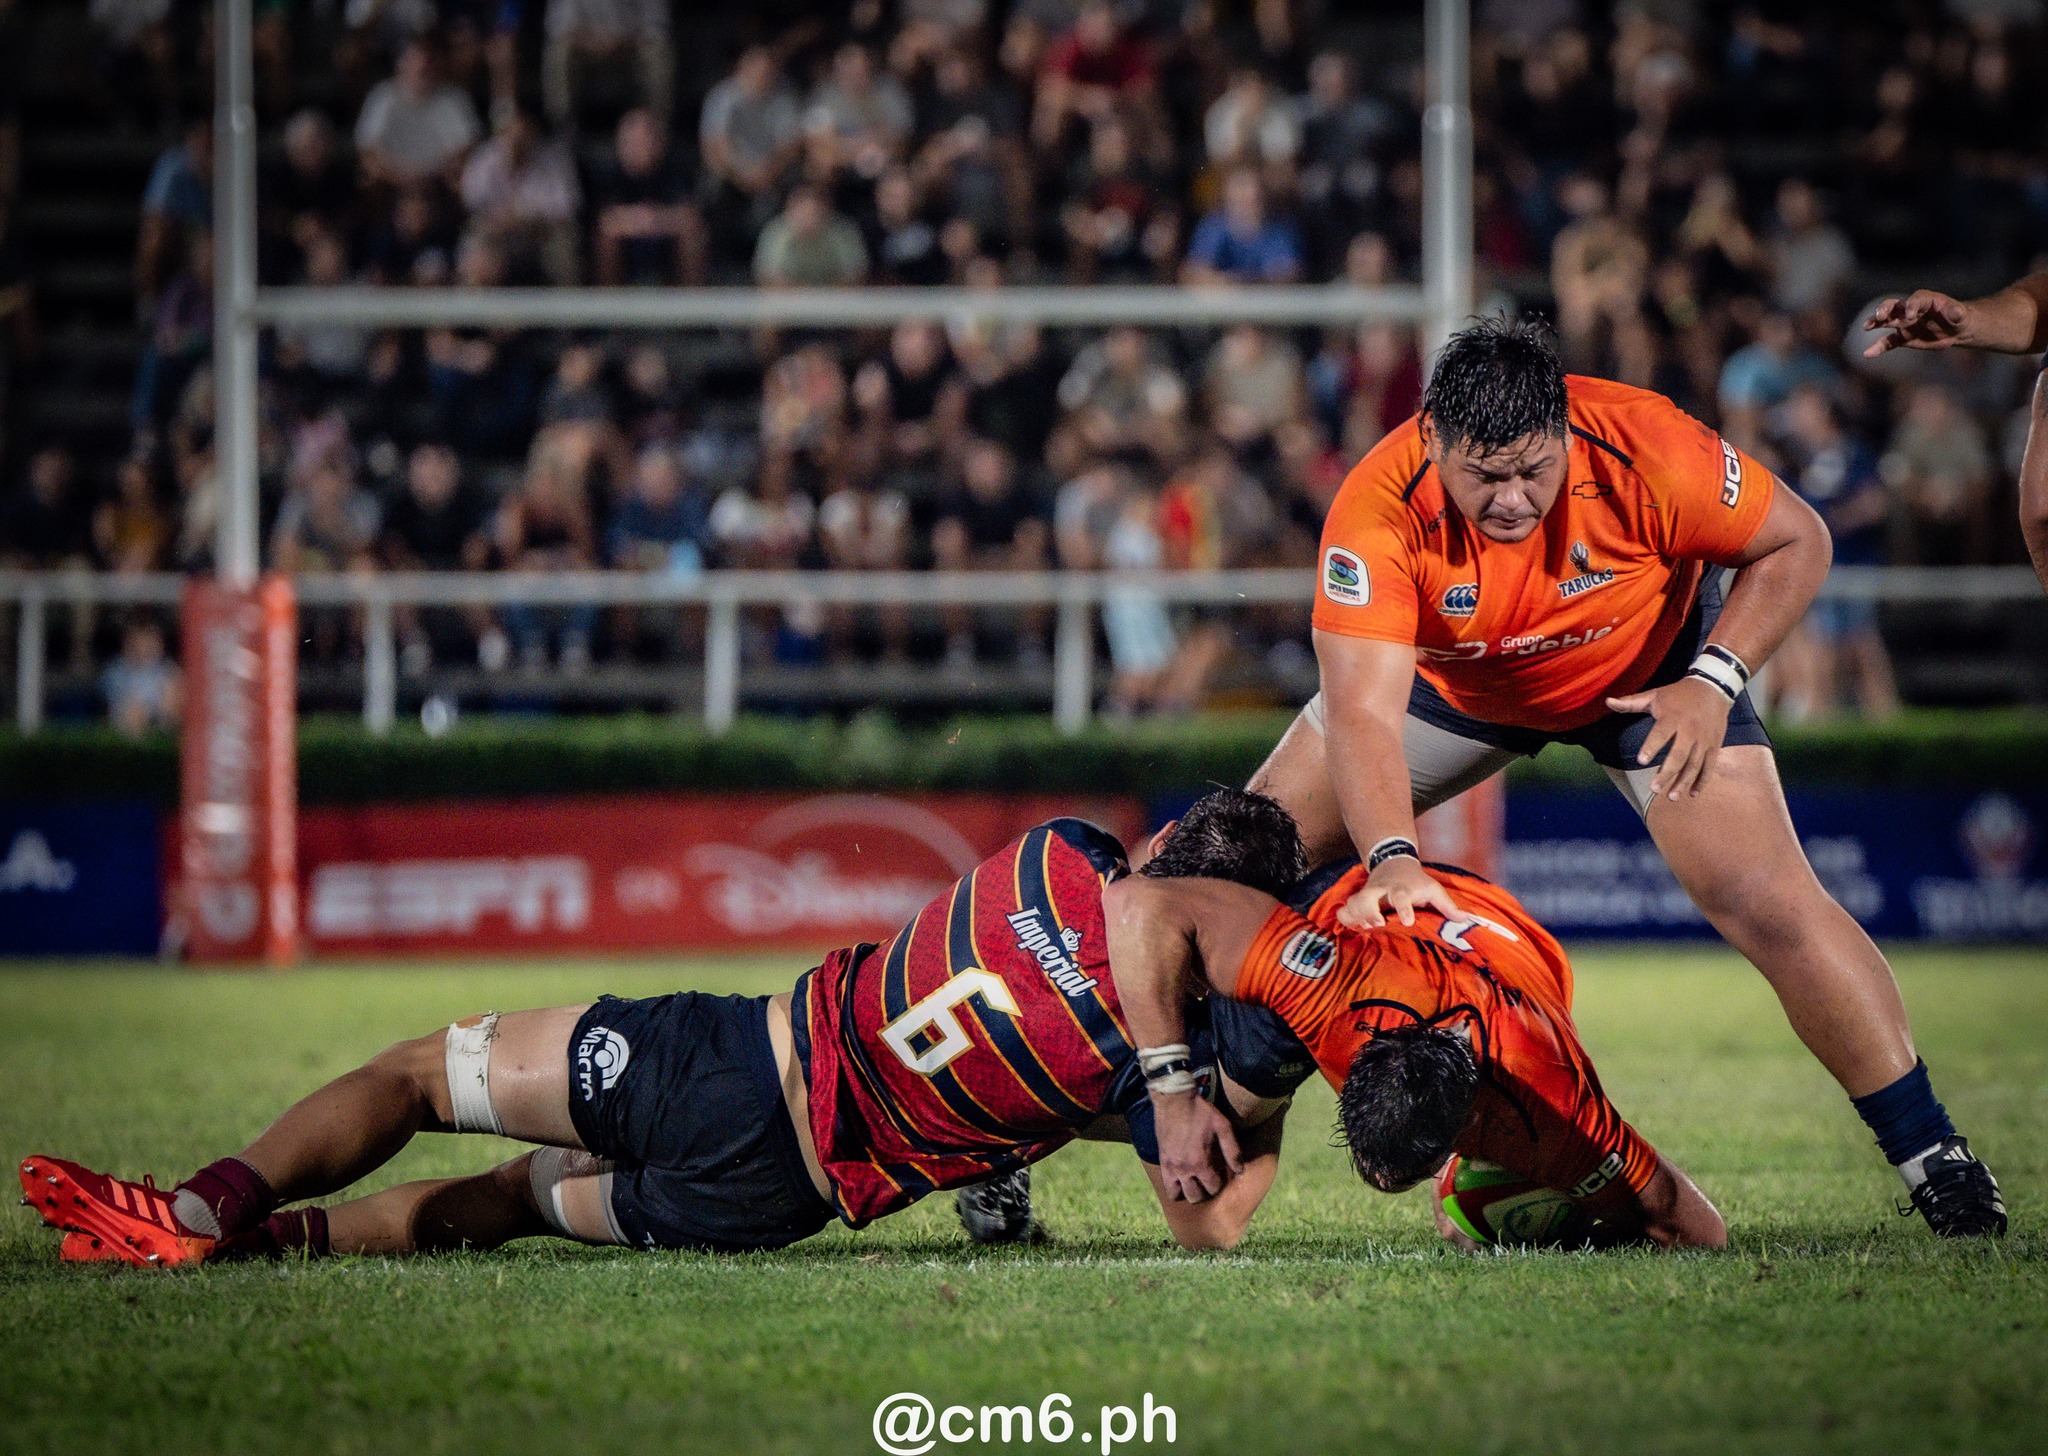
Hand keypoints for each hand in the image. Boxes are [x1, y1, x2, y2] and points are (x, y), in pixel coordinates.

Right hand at [1153, 1090, 1241, 1202]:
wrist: (1174, 1099)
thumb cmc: (1201, 1111)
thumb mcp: (1222, 1126)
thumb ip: (1232, 1150)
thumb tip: (1240, 1170)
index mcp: (1201, 1163)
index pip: (1212, 1187)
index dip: (1219, 1183)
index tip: (1220, 1174)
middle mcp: (1184, 1169)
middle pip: (1195, 1196)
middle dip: (1204, 1192)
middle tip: (1207, 1181)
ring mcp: (1171, 1166)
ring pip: (1178, 1194)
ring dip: (1187, 1192)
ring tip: (1194, 1183)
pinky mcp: (1162, 1161)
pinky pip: (1166, 1185)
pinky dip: (1174, 1187)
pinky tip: (1181, 1180)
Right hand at [1338, 855, 1463, 930]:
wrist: (1393, 862)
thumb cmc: (1416, 881)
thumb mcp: (1433, 889)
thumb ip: (1447, 905)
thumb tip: (1464, 919)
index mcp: (1401, 888)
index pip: (1401, 896)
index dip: (1403, 909)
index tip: (1408, 922)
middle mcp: (1381, 890)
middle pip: (1366, 897)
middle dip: (1368, 912)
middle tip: (1377, 925)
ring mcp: (1367, 894)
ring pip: (1352, 902)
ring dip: (1356, 917)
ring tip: (1366, 929)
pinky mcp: (1358, 900)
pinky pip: (1344, 909)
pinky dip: (1346, 919)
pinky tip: (1354, 929)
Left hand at [1606, 677, 1733, 800]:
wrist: (1713, 688)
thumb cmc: (1678, 694)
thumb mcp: (1655, 695)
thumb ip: (1631, 702)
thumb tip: (1607, 702)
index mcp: (1673, 717)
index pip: (1661, 733)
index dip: (1652, 746)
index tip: (1641, 761)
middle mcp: (1690, 730)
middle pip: (1679, 755)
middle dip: (1667, 773)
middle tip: (1654, 788)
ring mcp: (1704, 739)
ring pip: (1695, 764)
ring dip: (1683, 782)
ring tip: (1671, 797)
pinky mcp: (1715, 745)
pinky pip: (1710, 766)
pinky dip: (1702, 781)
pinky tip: (1693, 794)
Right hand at [1862, 291, 1970, 356]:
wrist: (1955, 329)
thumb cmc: (1957, 317)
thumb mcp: (1960, 314)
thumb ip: (1955, 312)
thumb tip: (1953, 312)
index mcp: (1924, 300)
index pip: (1914, 300)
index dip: (1910, 306)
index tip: (1910, 316)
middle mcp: (1910, 310)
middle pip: (1893, 306)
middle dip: (1885, 309)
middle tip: (1880, 316)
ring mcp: (1904, 324)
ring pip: (1886, 321)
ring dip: (1875, 323)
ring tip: (1866, 327)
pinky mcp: (1903, 338)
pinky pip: (1888, 342)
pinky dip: (1878, 347)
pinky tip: (1867, 354)